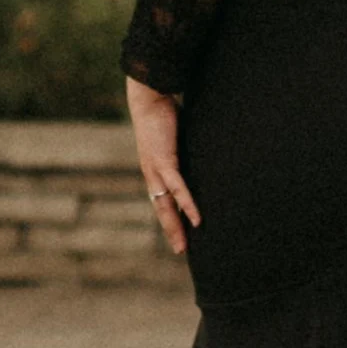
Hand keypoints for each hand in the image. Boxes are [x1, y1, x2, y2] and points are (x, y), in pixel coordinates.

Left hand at [127, 77, 197, 256]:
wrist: (148, 97)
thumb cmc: (163, 112)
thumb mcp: (176, 136)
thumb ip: (184, 148)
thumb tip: (198, 149)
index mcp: (155, 169)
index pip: (162, 199)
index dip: (170, 217)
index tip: (178, 233)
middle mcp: (152, 174)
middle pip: (161, 209)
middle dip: (171, 231)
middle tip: (180, 250)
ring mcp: (156, 170)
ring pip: (165, 205)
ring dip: (175, 227)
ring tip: (183, 246)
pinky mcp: (164, 161)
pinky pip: (178, 188)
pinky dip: (187, 204)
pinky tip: (196, 219)